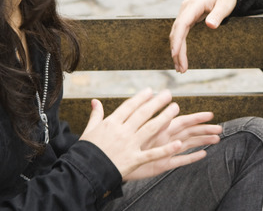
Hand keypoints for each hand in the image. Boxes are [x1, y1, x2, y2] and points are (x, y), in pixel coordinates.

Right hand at [80, 89, 215, 179]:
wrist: (85, 172)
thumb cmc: (86, 151)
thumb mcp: (89, 130)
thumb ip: (96, 115)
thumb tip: (95, 101)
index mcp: (111, 123)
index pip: (129, 106)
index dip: (141, 97)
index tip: (151, 91)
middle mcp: (122, 131)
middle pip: (143, 114)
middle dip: (157, 102)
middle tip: (168, 94)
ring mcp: (129, 145)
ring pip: (151, 128)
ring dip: (165, 117)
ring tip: (176, 108)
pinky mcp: (134, 160)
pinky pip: (153, 154)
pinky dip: (166, 149)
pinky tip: (178, 143)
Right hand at [170, 0, 236, 72]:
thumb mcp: (226, 4)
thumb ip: (218, 14)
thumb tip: (211, 25)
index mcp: (194, 4)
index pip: (182, 24)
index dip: (177, 40)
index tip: (175, 54)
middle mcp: (186, 9)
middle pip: (177, 32)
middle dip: (177, 51)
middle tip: (181, 69)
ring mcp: (186, 13)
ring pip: (177, 34)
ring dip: (177, 51)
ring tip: (180, 68)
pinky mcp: (188, 17)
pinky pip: (181, 33)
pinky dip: (180, 45)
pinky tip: (180, 57)